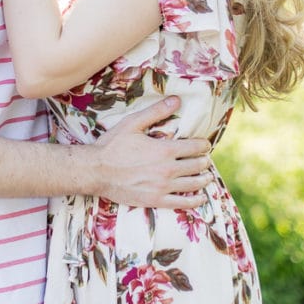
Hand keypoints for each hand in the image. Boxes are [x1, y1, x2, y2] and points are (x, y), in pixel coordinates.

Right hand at [90, 97, 212, 208]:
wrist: (96, 171)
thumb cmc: (113, 145)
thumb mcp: (133, 123)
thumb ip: (156, 111)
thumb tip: (177, 100)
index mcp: (164, 150)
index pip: (194, 147)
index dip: (203, 145)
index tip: (205, 144)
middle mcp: (167, 170)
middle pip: (197, 166)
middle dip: (204, 161)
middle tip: (206, 159)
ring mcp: (162, 187)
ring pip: (193, 184)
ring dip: (204, 179)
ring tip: (207, 177)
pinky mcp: (155, 200)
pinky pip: (181, 203)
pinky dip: (194, 201)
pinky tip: (200, 198)